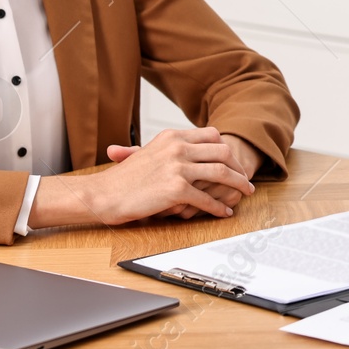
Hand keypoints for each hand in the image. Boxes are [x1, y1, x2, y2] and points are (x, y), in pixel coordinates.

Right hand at [108, 132, 266, 219]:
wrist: (102, 194)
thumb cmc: (123, 179)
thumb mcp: (148, 153)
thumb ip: (171, 149)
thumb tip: (191, 152)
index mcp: (172, 136)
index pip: (212, 135)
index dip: (227, 149)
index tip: (234, 161)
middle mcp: (178, 147)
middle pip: (223, 152)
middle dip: (239, 166)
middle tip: (246, 179)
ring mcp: (178, 167)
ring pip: (221, 173)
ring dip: (238, 185)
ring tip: (245, 193)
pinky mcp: (176, 189)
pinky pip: (207, 198)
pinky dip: (219, 207)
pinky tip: (224, 212)